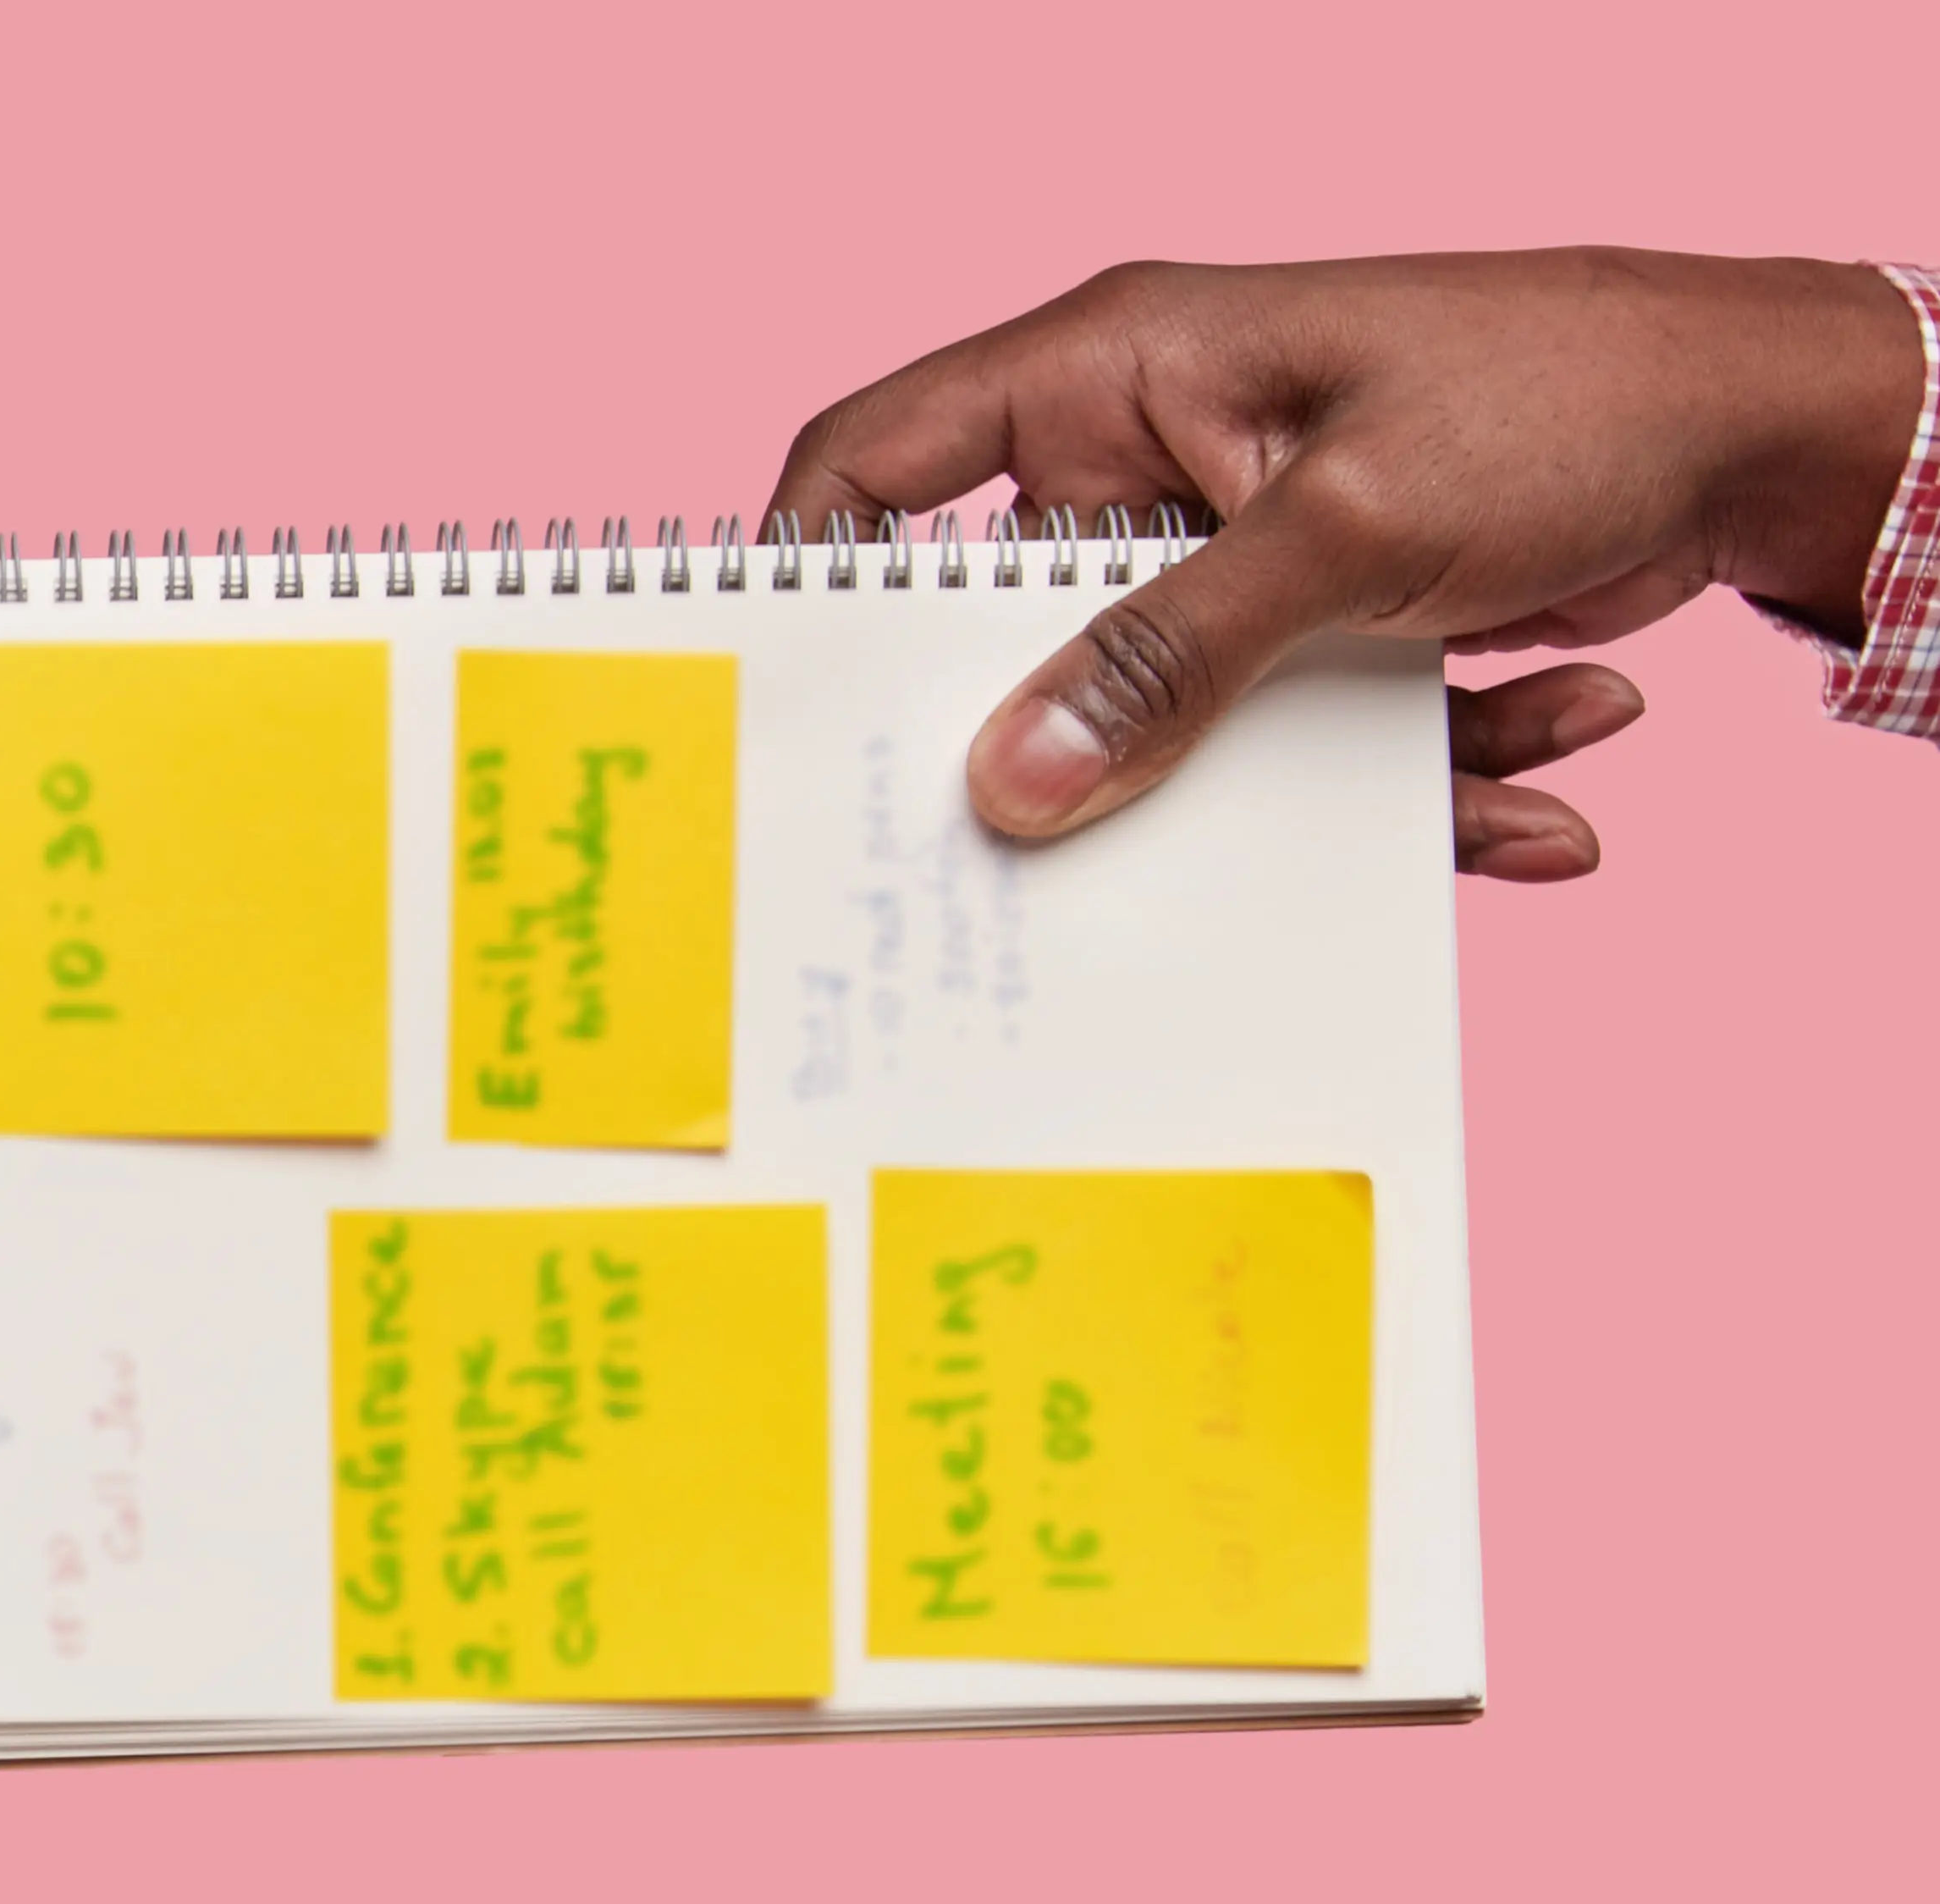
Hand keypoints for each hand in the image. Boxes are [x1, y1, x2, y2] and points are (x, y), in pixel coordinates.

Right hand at [773, 250, 1925, 875]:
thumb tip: (1011, 783)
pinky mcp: (1336, 619)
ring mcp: (1246, 548)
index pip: (887, 460)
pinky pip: (1319, 739)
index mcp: (1118, 376)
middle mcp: (1159, 459)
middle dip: (1094, 757)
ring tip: (1467, 812)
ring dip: (1325, 789)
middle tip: (1074, 866)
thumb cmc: (1566, 391)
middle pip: (1031, 636)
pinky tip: (1540, 808)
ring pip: (1195, 715)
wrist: (1775, 414)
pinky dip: (1430, 787)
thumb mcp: (1352, 530)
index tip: (789, 719)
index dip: (810, 576)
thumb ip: (1170, 660)